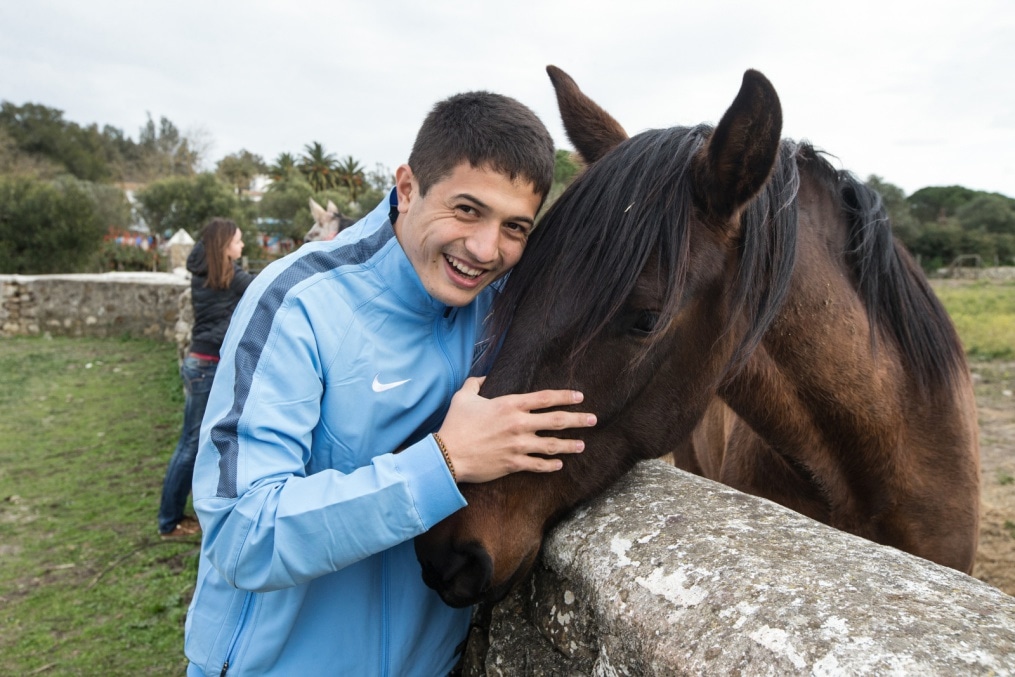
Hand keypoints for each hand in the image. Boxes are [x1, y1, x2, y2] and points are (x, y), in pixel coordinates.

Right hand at [436, 376, 595, 483]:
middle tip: (593, 419)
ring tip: (582, 445)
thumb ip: (476, 383)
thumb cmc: (455, 424)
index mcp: (509, 405)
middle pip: (556, 421)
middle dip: (578, 419)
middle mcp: (518, 424)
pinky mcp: (513, 463)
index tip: (580, 397)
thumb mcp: (463, 397)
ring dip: (569, 445)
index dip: (565, 396)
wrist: (448, 455)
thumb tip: (484, 377)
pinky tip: (559, 464)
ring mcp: (518, 445)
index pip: (545, 398)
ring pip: (552, 445)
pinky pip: (538, 464)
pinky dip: (550, 465)